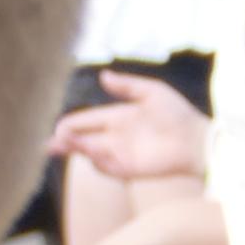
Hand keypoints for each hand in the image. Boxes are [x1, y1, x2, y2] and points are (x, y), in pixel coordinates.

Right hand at [49, 68, 204, 187]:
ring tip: (64, 143)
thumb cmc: (178, 113)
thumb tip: (103, 75)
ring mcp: (121, 155)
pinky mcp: (129, 170)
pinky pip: (106, 167)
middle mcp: (115, 137)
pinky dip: (97, 160)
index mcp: (118, 117)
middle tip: (48, 144)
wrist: (196, 138)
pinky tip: (91, 151)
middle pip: (82, 140)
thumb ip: (126, 85)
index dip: (71, 124)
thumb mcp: (151, 92)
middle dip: (64, 142)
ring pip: (90, 154)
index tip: (57, 126)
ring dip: (77, 150)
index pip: (87, 121)